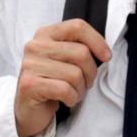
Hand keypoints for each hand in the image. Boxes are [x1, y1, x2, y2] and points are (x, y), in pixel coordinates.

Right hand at [14, 19, 111, 136]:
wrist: (30, 109)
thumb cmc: (53, 83)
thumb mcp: (65, 60)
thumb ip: (79, 49)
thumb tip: (105, 53)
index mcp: (45, 34)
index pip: (77, 26)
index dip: (97, 41)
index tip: (106, 57)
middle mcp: (35, 46)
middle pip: (81, 53)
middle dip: (90, 73)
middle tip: (84, 83)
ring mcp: (30, 65)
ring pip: (75, 74)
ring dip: (80, 89)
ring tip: (73, 93)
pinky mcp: (29, 84)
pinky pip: (65, 89)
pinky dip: (72, 98)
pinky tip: (65, 100)